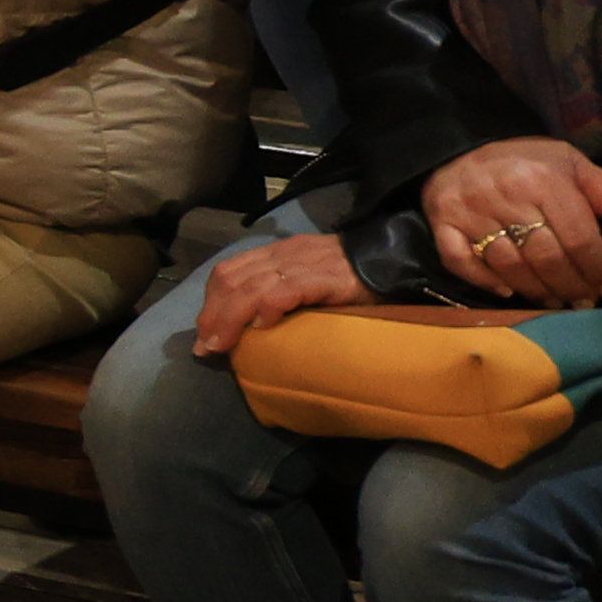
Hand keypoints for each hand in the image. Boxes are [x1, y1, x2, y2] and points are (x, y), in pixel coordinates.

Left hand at [184, 228, 373, 356]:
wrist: (396, 259)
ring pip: (251, 287)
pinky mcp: (324, 276)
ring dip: (229, 319)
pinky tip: (261, 327)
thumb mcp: (308, 281)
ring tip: (221, 346)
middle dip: (212, 315)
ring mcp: (303, 264)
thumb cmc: (352, 279)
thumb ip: (282, 294)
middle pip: (232, 280)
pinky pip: (287, 290)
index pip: (229, 272)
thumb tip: (254, 328)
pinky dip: (267, 308)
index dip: (211, 303)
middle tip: (206, 347)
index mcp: (277, 254)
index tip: (204, 334)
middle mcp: (284, 255)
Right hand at [421, 136, 601, 306]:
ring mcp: (470, 213)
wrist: (456, 148)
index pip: (578, 235)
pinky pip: (460, 261)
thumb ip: (600, 186)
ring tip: (555, 301)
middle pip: (545, 257)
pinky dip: (483, 281)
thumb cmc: (521, 160)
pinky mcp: (443, 225)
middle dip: (571, 285)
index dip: (599, 267)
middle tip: (584, 302)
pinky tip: (506, 291)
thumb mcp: (567, 159)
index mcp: (543, 180)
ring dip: (535, 290)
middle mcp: (506, 197)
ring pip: (508, 265)